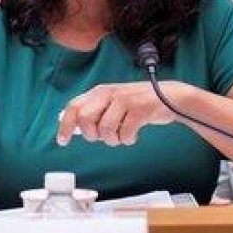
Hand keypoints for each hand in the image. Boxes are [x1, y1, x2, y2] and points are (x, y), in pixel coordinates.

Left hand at [55, 82, 186, 146]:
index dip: (65, 126)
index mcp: (100, 91)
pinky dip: (128, 140)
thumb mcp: (113, 103)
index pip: (74, 107)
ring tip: (121, 136)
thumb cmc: (138, 104)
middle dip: (92, 134)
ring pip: (105, 129)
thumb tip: (71, 126)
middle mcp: (109, 93)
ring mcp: (124, 99)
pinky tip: (133, 135)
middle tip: (103, 137)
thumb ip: (94, 111)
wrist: (170, 97)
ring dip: (113, 140)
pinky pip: (125, 133)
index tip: (62, 141)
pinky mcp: (139, 108)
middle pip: (85, 119)